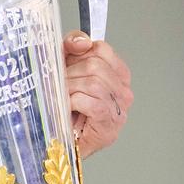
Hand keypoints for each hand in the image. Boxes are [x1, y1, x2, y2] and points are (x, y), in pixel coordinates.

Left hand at [63, 32, 132, 157]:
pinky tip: (68, 109)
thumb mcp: (66, 69)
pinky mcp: (110, 123)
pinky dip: (73, 103)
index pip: (101, 49)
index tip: (65, 63)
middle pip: (95, 65)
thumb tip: (80, 41)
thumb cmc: (64, 107)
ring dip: (69, 90)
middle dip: (69, 74)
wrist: (60, 142)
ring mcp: (120, 108)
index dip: (78, 52)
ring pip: (93, 82)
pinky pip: (91, 102)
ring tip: (62, 100)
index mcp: (117, 74)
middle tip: (60, 87)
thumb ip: (72, 47)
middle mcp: (123, 90)